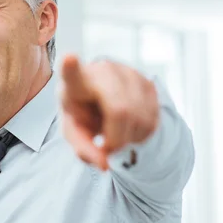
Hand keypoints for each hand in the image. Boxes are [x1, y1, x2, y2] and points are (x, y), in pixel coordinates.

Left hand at [59, 54, 158, 170]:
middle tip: (108, 146)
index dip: (71, 67)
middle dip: (117, 138)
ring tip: (116, 133)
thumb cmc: (82, 115)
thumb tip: (105, 165)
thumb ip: (84, 150)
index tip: (69, 58)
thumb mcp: (75, 133)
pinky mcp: (147, 81)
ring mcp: (128, 72)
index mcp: (75, 82)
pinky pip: (153, 117)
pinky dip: (142, 133)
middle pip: (120, 110)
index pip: (72, 74)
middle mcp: (103, 71)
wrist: (102, 99)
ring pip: (139, 116)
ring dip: (130, 137)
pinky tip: (130, 127)